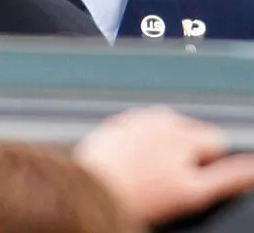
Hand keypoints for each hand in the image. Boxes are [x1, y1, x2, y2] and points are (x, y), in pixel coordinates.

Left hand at [73, 106, 253, 225]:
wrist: (89, 191)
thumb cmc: (139, 197)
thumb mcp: (193, 194)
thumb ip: (229, 177)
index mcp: (183, 135)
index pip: (216, 140)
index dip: (210, 164)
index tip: (193, 181)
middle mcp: (158, 120)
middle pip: (190, 131)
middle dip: (189, 151)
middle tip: (170, 179)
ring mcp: (133, 119)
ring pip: (164, 126)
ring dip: (165, 143)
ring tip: (151, 171)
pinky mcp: (112, 124)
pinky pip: (136, 127)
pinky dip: (139, 140)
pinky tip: (131, 162)